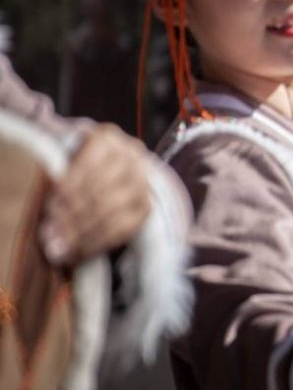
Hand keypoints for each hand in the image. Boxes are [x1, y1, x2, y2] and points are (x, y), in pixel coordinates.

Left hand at [41, 123, 151, 265]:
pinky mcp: (146, 206)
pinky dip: (99, 242)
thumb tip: (51, 213)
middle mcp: (132, 155)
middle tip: (50, 233)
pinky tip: (79, 252)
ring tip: (60, 246)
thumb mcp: (65, 163)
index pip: (93, 160)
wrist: (107, 178)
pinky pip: (125, 228)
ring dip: (84, 230)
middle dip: (74, 213)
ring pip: (115, 208)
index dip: (72, 184)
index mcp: (108, 137)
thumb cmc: (75, 171)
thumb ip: (59, 179)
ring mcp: (143, 181)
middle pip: (104, 186)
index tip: (51, 205)